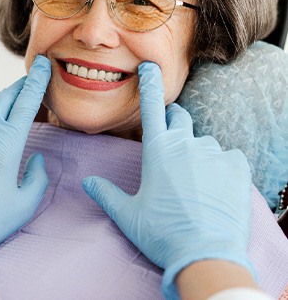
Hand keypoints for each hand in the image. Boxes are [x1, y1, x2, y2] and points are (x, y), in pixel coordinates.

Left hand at [0, 55, 50, 293]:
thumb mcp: (25, 204)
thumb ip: (38, 177)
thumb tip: (37, 158)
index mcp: (8, 142)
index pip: (27, 102)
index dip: (37, 81)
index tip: (43, 65)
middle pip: (5, 96)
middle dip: (20, 85)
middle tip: (29, 81)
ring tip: (6, 102)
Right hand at [82, 62, 253, 298]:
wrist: (206, 256)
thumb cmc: (162, 233)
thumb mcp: (128, 215)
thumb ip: (107, 194)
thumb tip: (87, 182)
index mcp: (157, 151)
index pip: (151, 107)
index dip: (149, 83)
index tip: (149, 66)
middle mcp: (185, 144)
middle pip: (179, 118)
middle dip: (173, 122)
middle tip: (170, 142)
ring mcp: (213, 153)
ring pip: (202, 142)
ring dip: (196, 153)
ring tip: (194, 181)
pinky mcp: (236, 167)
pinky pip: (228, 156)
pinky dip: (221, 165)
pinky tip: (216, 186)